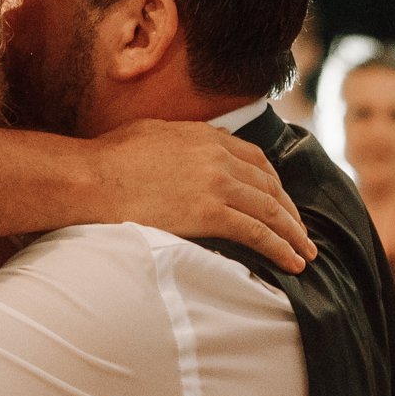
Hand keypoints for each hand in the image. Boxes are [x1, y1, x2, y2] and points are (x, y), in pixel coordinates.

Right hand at [88, 120, 315, 273]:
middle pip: (269, 185)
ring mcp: (216, 183)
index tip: (281, 202)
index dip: (274, 183)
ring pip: (270, 210)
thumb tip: (188, 146)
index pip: (255, 159)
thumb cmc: (106, 160)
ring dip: (293, 234)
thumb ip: (179, 139)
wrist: (89, 178)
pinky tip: (291, 262)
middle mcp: (217, 156)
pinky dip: (280, 248)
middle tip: (301, 233)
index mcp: (204, 136)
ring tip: (305, 254)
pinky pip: (257, 232)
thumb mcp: (150, 133)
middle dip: (290, 211)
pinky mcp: (209, 212)